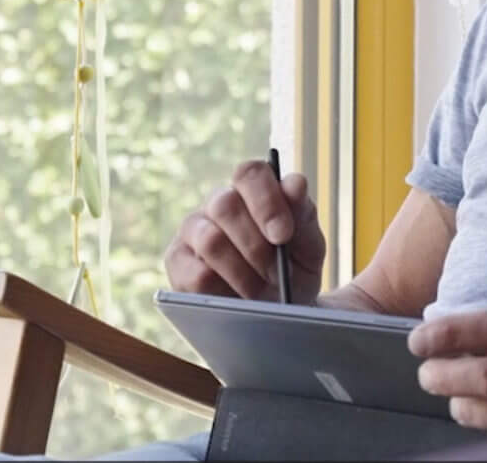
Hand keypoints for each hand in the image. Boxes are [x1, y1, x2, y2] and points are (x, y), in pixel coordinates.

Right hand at [164, 160, 326, 302]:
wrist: (278, 313)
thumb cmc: (293, 271)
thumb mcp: (309, 247)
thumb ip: (303, 214)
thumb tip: (294, 183)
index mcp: (252, 189)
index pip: (250, 173)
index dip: (266, 201)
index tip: (283, 235)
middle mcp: (218, 202)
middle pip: (225, 205)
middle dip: (255, 246)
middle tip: (276, 273)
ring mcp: (193, 230)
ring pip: (209, 240)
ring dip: (241, 273)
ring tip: (260, 292)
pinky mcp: (177, 261)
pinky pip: (194, 274)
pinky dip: (221, 291)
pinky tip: (235, 299)